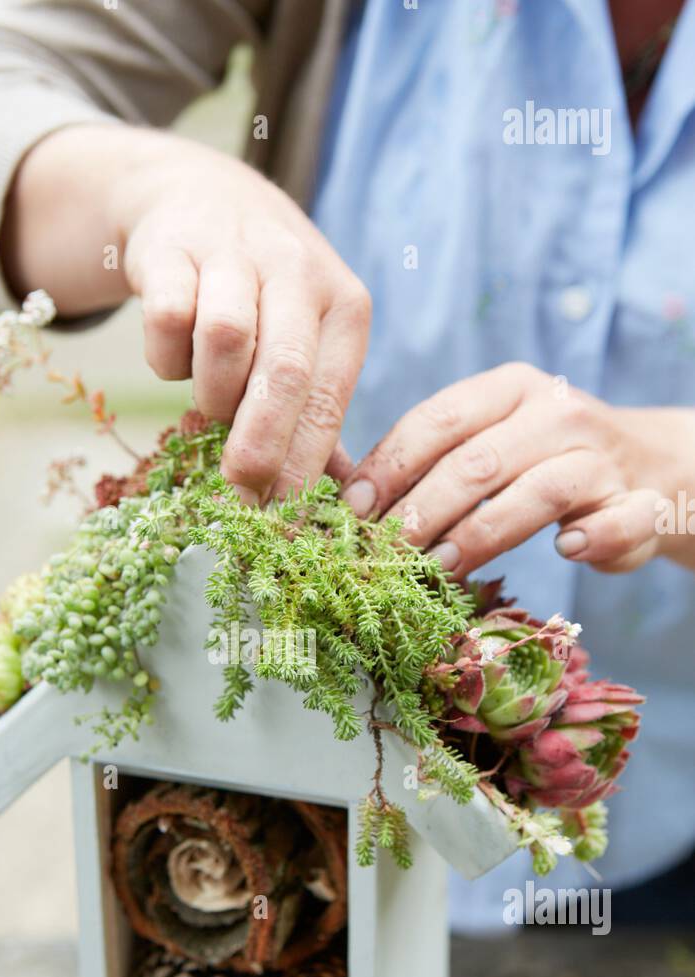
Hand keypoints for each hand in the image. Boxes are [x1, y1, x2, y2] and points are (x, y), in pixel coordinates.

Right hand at [0, 124, 370, 503]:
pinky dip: (165, 358)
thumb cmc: (265, 295)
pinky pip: (167, 319)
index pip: (327, 399)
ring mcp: (235, 252)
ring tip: (208, 404)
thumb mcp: (307, 338)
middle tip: (241, 492)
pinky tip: (176, 357)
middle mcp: (298, 271)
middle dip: (260, 444)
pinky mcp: (173, 246)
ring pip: (226, 340)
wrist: (202, 196)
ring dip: (211, 394)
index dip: (302, 464)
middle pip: (283, 372)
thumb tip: (336, 498)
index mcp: (344, 306)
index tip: (281, 516)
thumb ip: (315, 411)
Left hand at [341, 363, 694, 575]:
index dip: (391, 466)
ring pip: (539, 492)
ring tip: (441, 569)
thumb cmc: (538, 464)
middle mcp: (557, 411)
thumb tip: (348, 500)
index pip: (439, 419)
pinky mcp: (640, 502)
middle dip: (423, 511)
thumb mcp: (487, 444)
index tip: (354, 510)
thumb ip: (431, 463)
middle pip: (478, 462)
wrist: (646, 472)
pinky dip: (592, 537)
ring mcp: (602, 456)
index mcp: (509, 388)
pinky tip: (565, 550)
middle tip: (384, 555)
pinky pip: (617, 520)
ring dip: (483, 535)